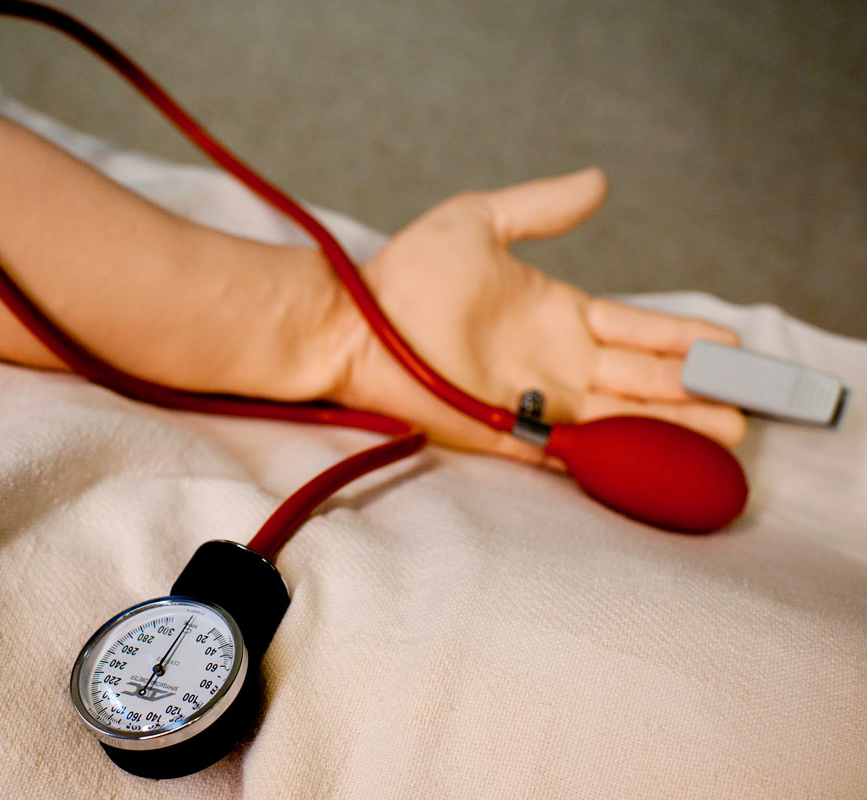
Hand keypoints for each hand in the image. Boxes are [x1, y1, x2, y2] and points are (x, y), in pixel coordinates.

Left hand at [328, 168, 744, 463]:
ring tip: (728, 430)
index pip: (635, 330)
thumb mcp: (479, 222)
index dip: (683, 337)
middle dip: (695, 388)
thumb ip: (540, 207)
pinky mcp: (511, 434)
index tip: (730, 343)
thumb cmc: (406, 274)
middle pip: (642, 379)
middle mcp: (555, 363)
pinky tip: (661, 455)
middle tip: (749, 398)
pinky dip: (621, 452)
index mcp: (556, 315)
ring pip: (623, 415)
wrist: (353, 322)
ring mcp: (535, 401)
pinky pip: (578, 448)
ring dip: (674, 422)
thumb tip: (599, 184)